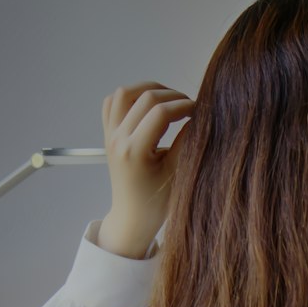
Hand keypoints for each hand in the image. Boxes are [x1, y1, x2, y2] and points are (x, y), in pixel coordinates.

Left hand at [97, 82, 195, 257]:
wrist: (131, 216)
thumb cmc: (155, 202)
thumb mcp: (176, 172)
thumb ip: (185, 141)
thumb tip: (199, 116)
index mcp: (134, 151)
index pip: (160, 112)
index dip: (184, 105)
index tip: (199, 110)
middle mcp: (118, 139)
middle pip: (145, 98)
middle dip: (172, 96)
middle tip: (189, 106)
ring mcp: (110, 135)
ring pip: (124, 93)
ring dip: (149, 89)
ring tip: (168, 99)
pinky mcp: (108, 135)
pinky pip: (111, 104)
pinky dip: (128, 97)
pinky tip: (146, 105)